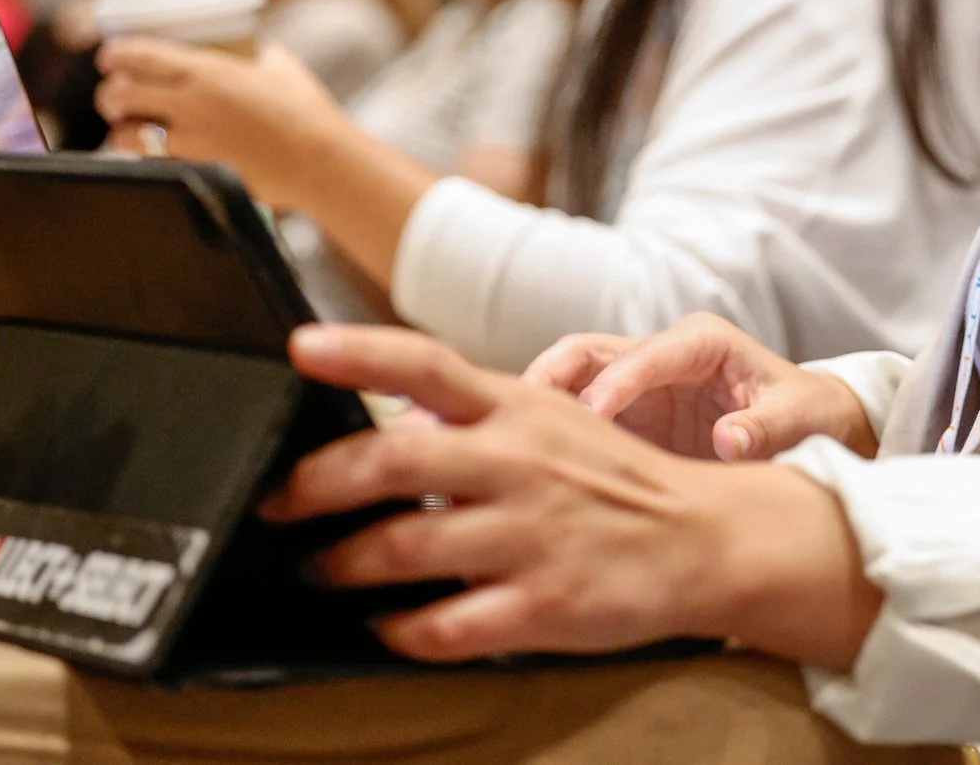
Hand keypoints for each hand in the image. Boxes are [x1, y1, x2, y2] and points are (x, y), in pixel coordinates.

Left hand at [94, 39, 340, 207]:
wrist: (320, 161)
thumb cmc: (307, 110)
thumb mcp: (281, 66)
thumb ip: (256, 55)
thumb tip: (251, 48)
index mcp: (209, 69)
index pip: (140, 54)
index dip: (115, 54)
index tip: (109, 56)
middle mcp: (192, 101)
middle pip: (120, 92)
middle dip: (110, 94)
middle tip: (115, 95)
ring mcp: (191, 139)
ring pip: (125, 132)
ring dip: (121, 127)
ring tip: (127, 127)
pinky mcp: (195, 169)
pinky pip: (149, 161)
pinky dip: (142, 155)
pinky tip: (150, 152)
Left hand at [264, 326, 882, 668]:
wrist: (703, 538)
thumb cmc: (611, 476)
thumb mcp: (550, 419)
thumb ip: (470, 419)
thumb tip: (384, 426)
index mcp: (517, 407)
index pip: (426, 364)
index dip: (358, 352)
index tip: (297, 348)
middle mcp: (518, 462)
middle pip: (391, 462)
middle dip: (314, 484)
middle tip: (275, 500)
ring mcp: (531, 535)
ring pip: (402, 549)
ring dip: (342, 564)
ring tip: (321, 569)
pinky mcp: (544, 604)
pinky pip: (445, 626)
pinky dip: (400, 630)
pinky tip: (386, 626)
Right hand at [523, 313, 876, 461]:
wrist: (811, 431)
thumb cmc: (809, 415)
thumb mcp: (801, 418)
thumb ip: (766, 427)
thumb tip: (730, 442)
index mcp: (701, 343)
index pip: (647, 353)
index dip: (617, 383)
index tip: (591, 415)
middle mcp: (660, 356)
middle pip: (587, 353)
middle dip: (549, 378)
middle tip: (516, 417)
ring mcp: (635, 389)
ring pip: (569, 384)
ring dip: (536, 410)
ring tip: (500, 444)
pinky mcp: (623, 422)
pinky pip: (573, 424)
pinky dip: (546, 439)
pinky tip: (521, 472)